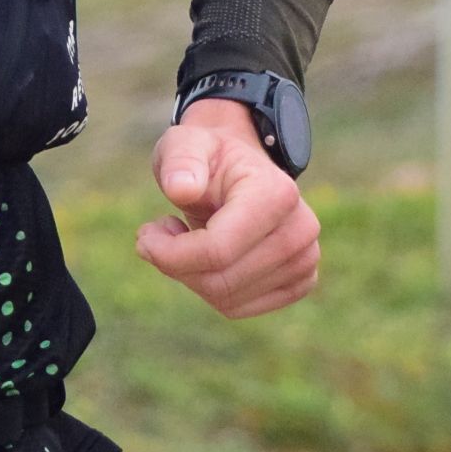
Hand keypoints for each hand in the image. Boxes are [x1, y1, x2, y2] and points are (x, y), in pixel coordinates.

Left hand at [134, 96, 319, 317]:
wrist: (238, 169)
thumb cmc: (207, 156)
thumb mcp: (184, 144)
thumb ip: (180, 161)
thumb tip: (181, 188)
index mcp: (276, 194)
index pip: (217, 251)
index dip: (170, 253)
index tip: (145, 234)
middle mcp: (300, 231)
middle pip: (221, 281)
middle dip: (176, 265)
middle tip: (160, 234)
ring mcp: (306, 260)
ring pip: (227, 299)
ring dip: (191, 275)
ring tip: (185, 238)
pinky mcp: (300, 282)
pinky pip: (238, 307)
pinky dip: (210, 289)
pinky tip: (206, 257)